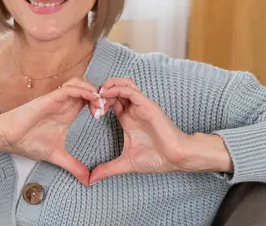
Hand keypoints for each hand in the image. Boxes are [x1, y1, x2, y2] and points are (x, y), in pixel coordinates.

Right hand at [0, 77, 100, 185]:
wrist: (7, 137)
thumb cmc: (27, 142)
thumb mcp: (57, 156)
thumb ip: (73, 166)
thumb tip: (87, 180)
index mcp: (67, 113)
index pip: (89, 100)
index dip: (101, 104)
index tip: (108, 116)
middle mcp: (64, 103)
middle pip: (88, 88)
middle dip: (101, 95)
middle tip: (108, 108)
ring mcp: (57, 99)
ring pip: (80, 83)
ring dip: (93, 91)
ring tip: (101, 104)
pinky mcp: (50, 98)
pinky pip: (70, 88)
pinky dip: (83, 90)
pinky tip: (93, 98)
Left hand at [88, 78, 232, 184]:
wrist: (175, 158)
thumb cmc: (156, 159)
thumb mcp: (125, 163)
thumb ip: (107, 169)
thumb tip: (91, 180)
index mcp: (127, 119)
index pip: (110, 102)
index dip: (97, 103)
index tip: (90, 113)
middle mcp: (133, 110)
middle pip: (114, 89)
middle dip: (99, 93)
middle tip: (91, 103)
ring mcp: (140, 106)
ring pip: (122, 84)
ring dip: (108, 86)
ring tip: (98, 96)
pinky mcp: (146, 104)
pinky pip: (129, 90)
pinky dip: (116, 89)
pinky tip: (106, 95)